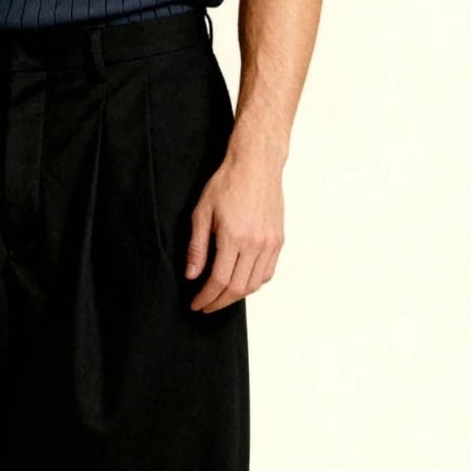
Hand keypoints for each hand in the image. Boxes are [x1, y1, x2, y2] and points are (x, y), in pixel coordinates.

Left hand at [185, 151, 283, 311]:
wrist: (256, 165)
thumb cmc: (227, 183)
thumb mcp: (202, 213)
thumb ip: (197, 248)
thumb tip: (192, 275)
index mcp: (234, 237)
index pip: (219, 280)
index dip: (206, 297)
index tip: (196, 303)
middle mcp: (255, 244)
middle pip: (238, 288)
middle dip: (219, 302)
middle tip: (206, 305)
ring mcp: (270, 243)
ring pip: (255, 284)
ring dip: (237, 296)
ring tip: (221, 297)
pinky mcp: (278, 240)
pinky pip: (268, 272)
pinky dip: (254, 284)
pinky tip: (241, 283)